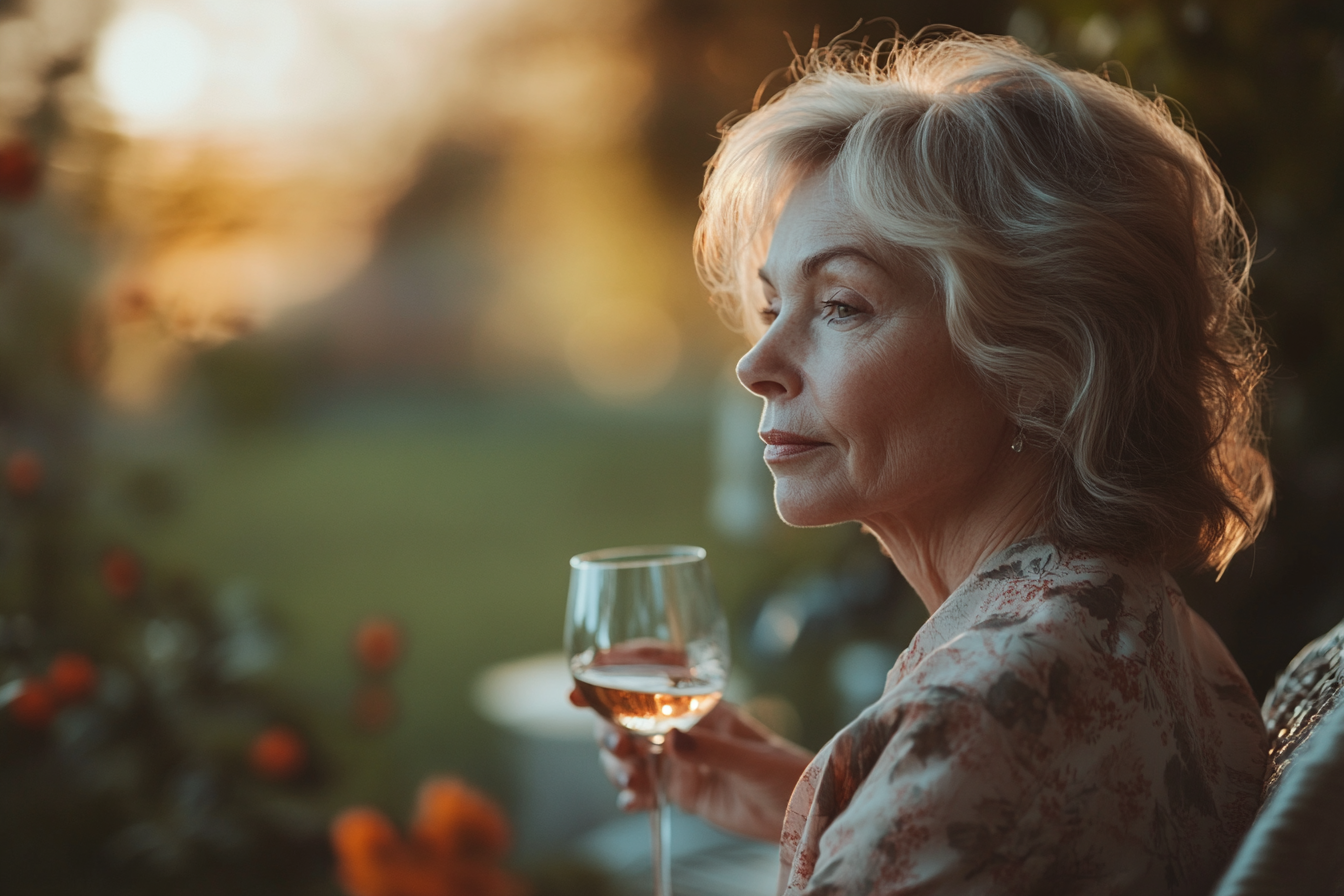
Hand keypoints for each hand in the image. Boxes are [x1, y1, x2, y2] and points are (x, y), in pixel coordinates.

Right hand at [570, 689, 813, 842]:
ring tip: (630, 781)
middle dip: (608, 727)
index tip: (583, 681)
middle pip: (627, 716)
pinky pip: (642, 788)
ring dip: (616, 764)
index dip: (615, 673)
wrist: (801, 812)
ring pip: (628, 753)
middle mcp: (684, 726)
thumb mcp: (752, 758)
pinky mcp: (679, 789)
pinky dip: (631, 795)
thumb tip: (671, 739)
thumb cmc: (786, 773)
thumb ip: (712, 749)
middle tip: (617, 745)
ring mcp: (678, 758)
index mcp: (702, 704)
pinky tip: (633, 804)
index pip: (652, 677)